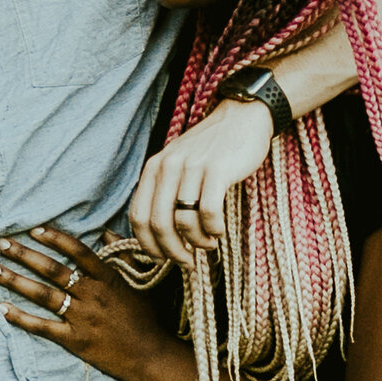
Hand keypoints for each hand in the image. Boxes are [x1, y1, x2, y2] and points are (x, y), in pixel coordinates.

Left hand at [0, 225, 163, 380]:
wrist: (152, 357)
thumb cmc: (148, 319)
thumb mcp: (141, 282)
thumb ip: (123, 255)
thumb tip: (106, 232)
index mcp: (108, 278)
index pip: (78, 251)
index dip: (55, 239)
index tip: (34, 230)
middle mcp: (92, 295)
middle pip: (53, 270)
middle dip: (25, 255)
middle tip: (2, 244)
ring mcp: (82, 318)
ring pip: (43, 295)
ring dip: (16, 281)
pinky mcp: (75, 340)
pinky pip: (43, 327)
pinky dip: (21, 318)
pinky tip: (3, 308)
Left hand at [127, 96, 273, 266]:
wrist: (243, 118)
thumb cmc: (213, 149)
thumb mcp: (179, 164)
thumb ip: (166, 191)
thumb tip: (161, 237)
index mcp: (154, 168)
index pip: (138, 216)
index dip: (148, 244)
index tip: (162, 259)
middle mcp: (168, 166)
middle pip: (159, 223)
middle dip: (172, 251)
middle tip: (187, 262)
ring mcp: (192, 167)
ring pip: (184, 221)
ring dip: (197, 241)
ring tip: (208, 243)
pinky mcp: (217, 170)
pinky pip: (208, 212)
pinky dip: (213, 229)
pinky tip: (219, 231)